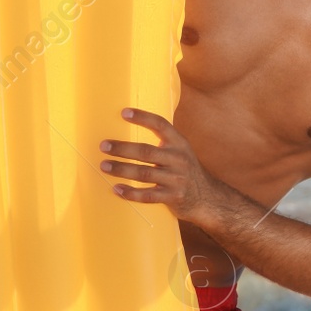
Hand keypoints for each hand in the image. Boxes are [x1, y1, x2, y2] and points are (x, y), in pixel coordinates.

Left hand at [100, 108, 223, 225]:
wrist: (207, 197)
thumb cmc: (185, 171)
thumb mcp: (180, 151)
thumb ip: (163, 142)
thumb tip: (131, 128)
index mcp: (179, 143)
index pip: (161, 125)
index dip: (143, 117)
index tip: (124, 113)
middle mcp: (178, 159)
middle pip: (146, 151)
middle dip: (122, 148)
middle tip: (103, 146)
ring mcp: (176, 179)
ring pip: (144, 173)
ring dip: (121, 169)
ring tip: (104, 166)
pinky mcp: (173, 197)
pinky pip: (147, 195)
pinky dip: (130, 193)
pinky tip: (116, 189)